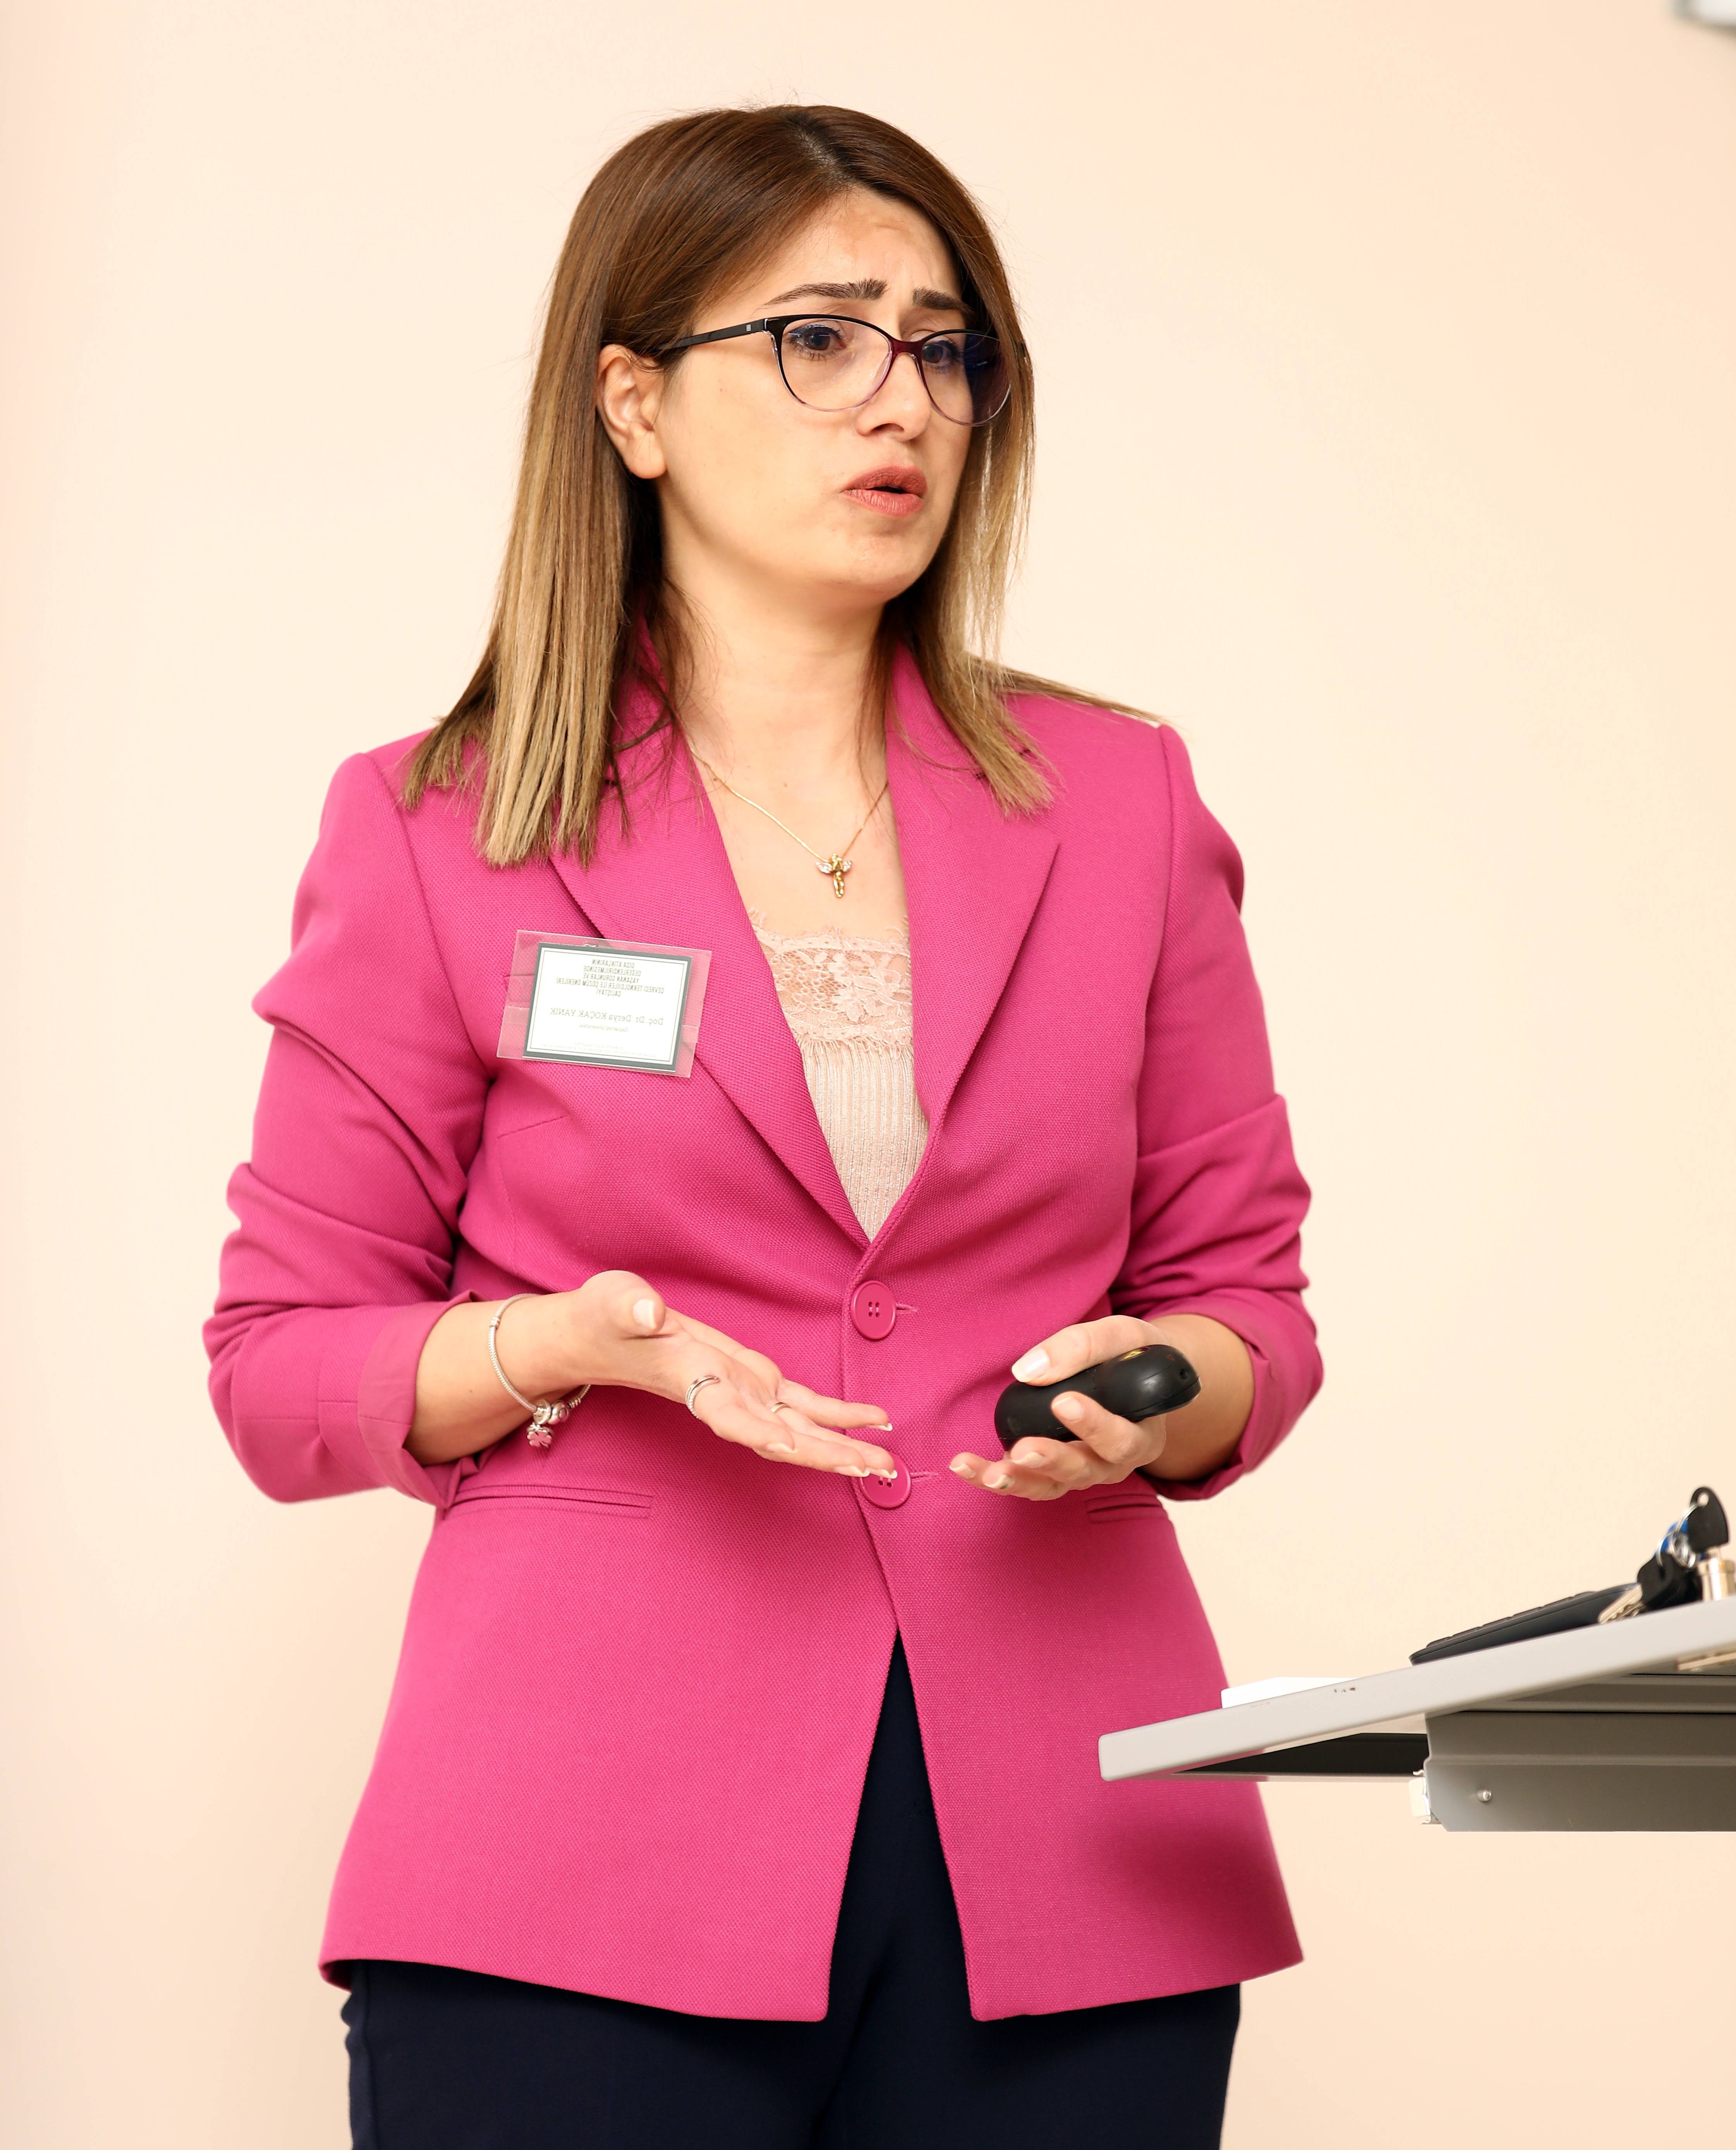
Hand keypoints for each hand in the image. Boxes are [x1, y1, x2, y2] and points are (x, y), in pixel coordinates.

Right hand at [555, 1272, 898, 1480]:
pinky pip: (804, 1404)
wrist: (608, 1333)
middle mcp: (725, 1399)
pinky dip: (839, 1414)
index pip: (728, 1415)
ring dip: (843, 1446)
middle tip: (875, 1471)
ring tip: (888, 1462)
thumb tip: (647, 1313)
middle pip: (780, 1438)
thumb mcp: (616, 1302)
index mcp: (692, 1383)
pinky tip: (874, 1420)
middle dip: (825, 1455)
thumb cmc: (609, 1317)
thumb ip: (631, 1309)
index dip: (758, 1431)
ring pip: (800, 1429)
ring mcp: (745, 1394)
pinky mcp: (757, 1380)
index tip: (789, 1446)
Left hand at [948, 1315, 1184, 1501]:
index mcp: (1142, 1435)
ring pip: (1050, 1486)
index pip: (1123, 1440)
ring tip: (988, 1473)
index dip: (1095, 1425)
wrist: (1134, 1373)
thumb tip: (1029, 1371)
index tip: (1064, 1401)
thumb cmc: (1131, 1354)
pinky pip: (1025, 1481)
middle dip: (1050, 1460)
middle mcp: (1114, 1463)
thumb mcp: (1120, 1337)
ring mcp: (1082, 1471)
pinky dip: (994, 1476)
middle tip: (1023, 1449)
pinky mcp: (1051, 1471)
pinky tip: (964, 1465)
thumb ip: (1082, 1348)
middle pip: (1084, 1471)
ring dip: (1017, 1480)